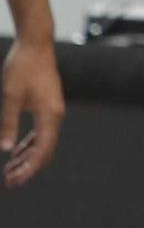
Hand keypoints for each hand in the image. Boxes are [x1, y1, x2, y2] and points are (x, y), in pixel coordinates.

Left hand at [2, 38, 63, 187]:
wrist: (35, 44)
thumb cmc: (23, 67)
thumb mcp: (11, 96)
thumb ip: (8, 123)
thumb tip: (5, 150)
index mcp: (50, 115)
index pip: (42, 150)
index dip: (29, 169)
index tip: (15, 182)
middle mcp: (55, 115)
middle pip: (45, 150)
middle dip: (29, 168)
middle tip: (10, 183)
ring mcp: (52, 110)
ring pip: (43, 142)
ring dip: (28, 158)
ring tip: (10, 171)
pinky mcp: (47, 105)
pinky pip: (41, 132)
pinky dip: (29, 144)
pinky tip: (16, 152)